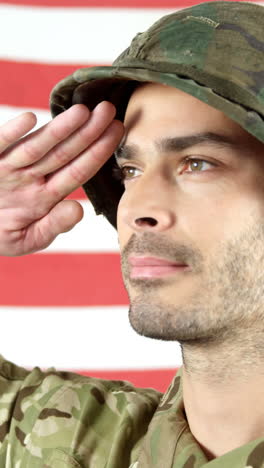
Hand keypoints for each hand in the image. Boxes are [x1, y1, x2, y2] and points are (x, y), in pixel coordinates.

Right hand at [0, 102, 123, 255]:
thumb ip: (52, 226)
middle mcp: (31, 177)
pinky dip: (12, 133)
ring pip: (37, 146)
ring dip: (59, 129)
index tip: (117, 131)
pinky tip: (30, 119)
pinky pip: (0, 146)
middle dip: (87, 132)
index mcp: (46, 195)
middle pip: (64, 153)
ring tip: (82, 111)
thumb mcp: (26, 238)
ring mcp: (9, 168)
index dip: (98, 152)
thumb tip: (78, 210)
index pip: (77, 171)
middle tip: (108, 110)